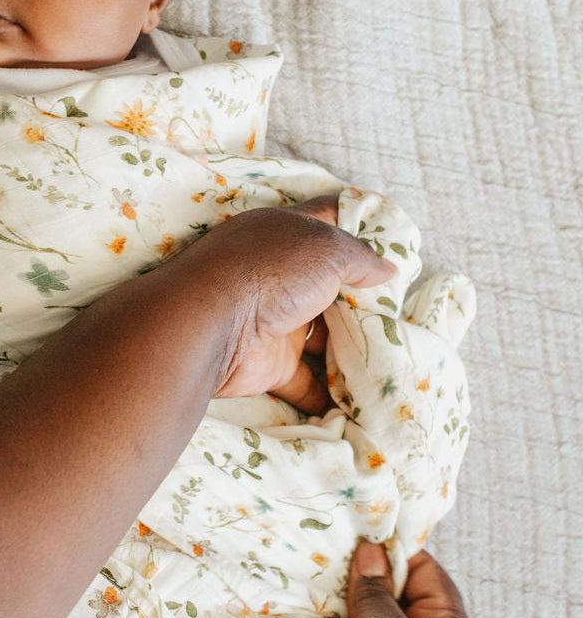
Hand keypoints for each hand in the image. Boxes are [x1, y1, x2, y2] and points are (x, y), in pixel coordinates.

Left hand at [175, 196, 392, 409]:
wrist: (210, 326)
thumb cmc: (270, 271)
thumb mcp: (327, 248)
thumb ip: (361, 257)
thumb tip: (387, 268)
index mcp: (286, 233)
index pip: (328, 216)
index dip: (360, 219)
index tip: (396, 236)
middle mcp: (279, 274)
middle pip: (330, 282)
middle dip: (364, 296)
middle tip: (407, 307)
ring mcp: (274, 319)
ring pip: (321, 335)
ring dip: (351, 347)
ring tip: (398, 356)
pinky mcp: (270, 363)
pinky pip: (307, 382)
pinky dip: (330, 394)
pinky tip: (363, 401)